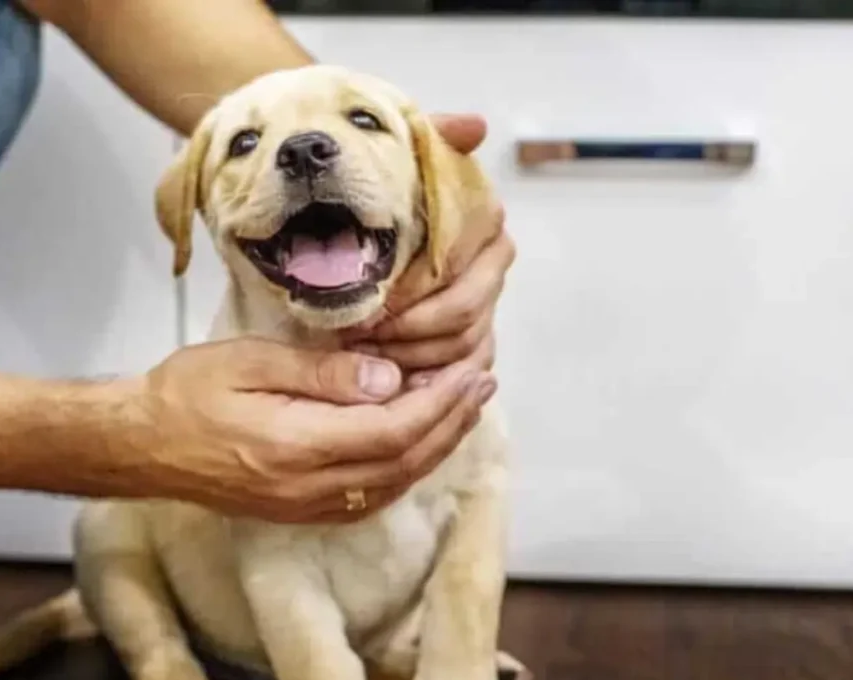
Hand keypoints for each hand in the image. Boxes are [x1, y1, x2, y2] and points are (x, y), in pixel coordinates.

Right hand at [119, 338, 494, 522]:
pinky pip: (372, 496)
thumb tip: (389, 379)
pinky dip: (407, 466)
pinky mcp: (302, 511)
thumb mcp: (251, 362)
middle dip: (451, 422)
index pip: (393, 430)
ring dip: (437, 445)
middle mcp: (309, 487)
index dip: (440, 403)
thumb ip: (323, 374)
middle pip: (404, 461)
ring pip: (394, 482)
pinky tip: (421, 440)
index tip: (469, 373)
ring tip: (464, 406)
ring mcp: (307, 505)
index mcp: (296, 446)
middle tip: (482, 383)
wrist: (143, 444)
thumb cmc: (188, 392)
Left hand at [343, 114, 515, 386]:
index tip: (370, 306)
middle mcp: (493, 266)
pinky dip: (426, 378)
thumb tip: (475, 126)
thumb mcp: (402, 157)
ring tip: (365, 356)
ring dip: (412, 358)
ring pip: (462, 348)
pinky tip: (389, 379)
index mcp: (485, 224)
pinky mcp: (475, 340)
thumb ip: (435, 138)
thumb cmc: (382, 192)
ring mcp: (487, 305)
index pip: (458, 276)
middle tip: (360, 338)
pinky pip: (460, 371)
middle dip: (409, 334)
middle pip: (464, 318)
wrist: (365, 216)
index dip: (414, 299)